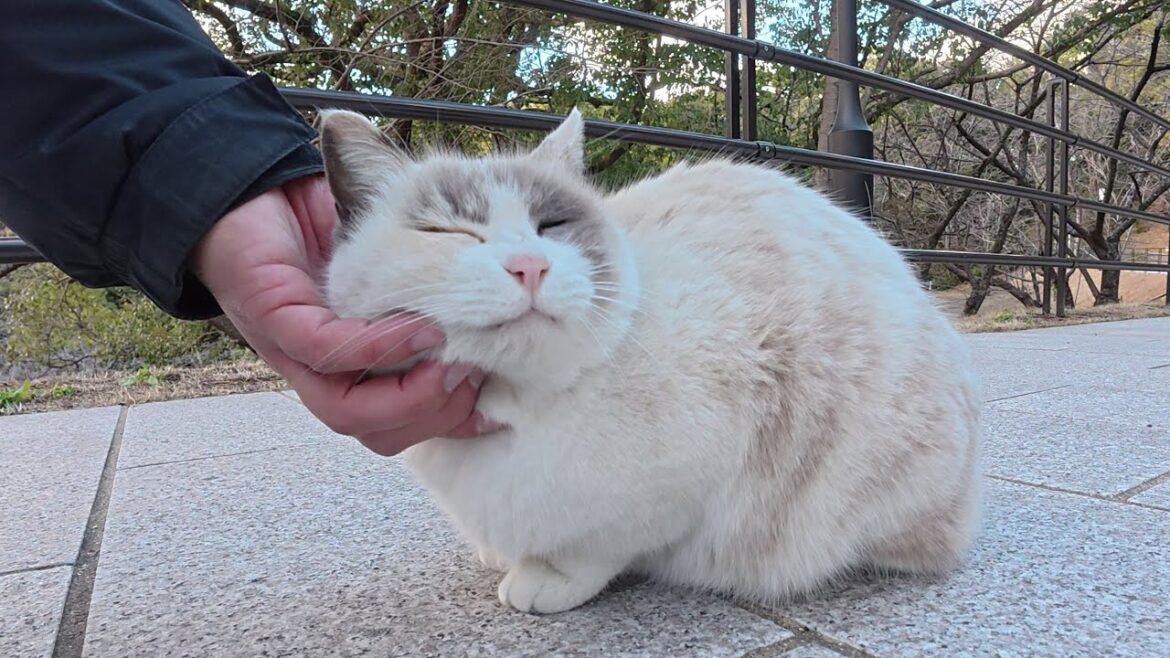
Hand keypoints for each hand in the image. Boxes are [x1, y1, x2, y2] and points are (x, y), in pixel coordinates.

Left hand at [191, 175, 492, 454]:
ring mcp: (292, 349)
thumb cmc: (324, 225)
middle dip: (436, 416)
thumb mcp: (394, 263)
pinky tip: (417, 328)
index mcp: (351, 368)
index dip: (448, 426)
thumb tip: (503, 295)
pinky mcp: (272, 316)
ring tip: (450, 365)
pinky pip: (325, 351)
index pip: (399, 424)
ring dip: (407, 398)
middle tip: (475, 375)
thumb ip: (434, 287)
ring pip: (345, 411)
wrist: (251, 188)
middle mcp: (321, 371)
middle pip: (377, 431)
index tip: (495, 410)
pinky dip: (376, 348)